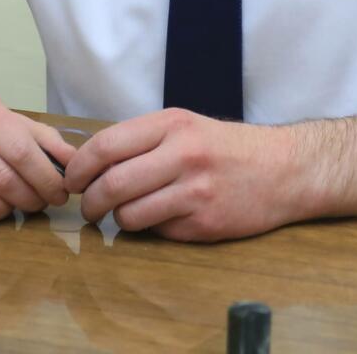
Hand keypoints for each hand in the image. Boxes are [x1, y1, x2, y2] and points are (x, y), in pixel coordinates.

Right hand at [0, 89, 77, 223]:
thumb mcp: (1, 118)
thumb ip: (41, 138)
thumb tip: (75, 163)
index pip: (21, 150)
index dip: (46, 178)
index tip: (60, 193)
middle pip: (4, 178)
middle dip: (31, 198)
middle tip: (41, 205)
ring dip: (7, 211)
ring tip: (13, 205)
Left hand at [61, 108, 301, 241]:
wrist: (285, 169)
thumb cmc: (228, 148)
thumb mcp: (186, 127)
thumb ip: (142, 141)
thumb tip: (90, 164)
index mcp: (172, 124)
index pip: (106, 146)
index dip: (79, 168)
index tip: (71, 180)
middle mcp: (183, 154)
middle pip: (111, 185)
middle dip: (89, 203)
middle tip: (87, 208)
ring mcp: (195, 191)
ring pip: (129, 215)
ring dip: (119, 220)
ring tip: (126, 214)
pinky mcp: (204, 224)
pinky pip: (158, 232)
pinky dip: (153, 229)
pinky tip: (167, 218)